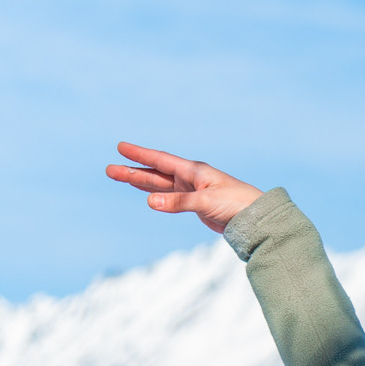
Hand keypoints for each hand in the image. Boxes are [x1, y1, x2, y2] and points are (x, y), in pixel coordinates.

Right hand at [106, 144, 262, 232]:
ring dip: (140, 181)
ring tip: (119, 176)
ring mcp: (192, 191)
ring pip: (160, 184)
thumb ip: (178, 202)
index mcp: (194, 170)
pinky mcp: (196, 204)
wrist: (255, 218)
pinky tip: (146, 193)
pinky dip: (156, 194)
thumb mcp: (206, 202)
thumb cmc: (236, 204)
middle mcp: (190, 178)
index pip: (160, 160)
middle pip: (155, 173)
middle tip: (109, 170)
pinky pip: (169, 197)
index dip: (140, 154)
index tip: (120, 147)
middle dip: (132, 171)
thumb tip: (151, 202)